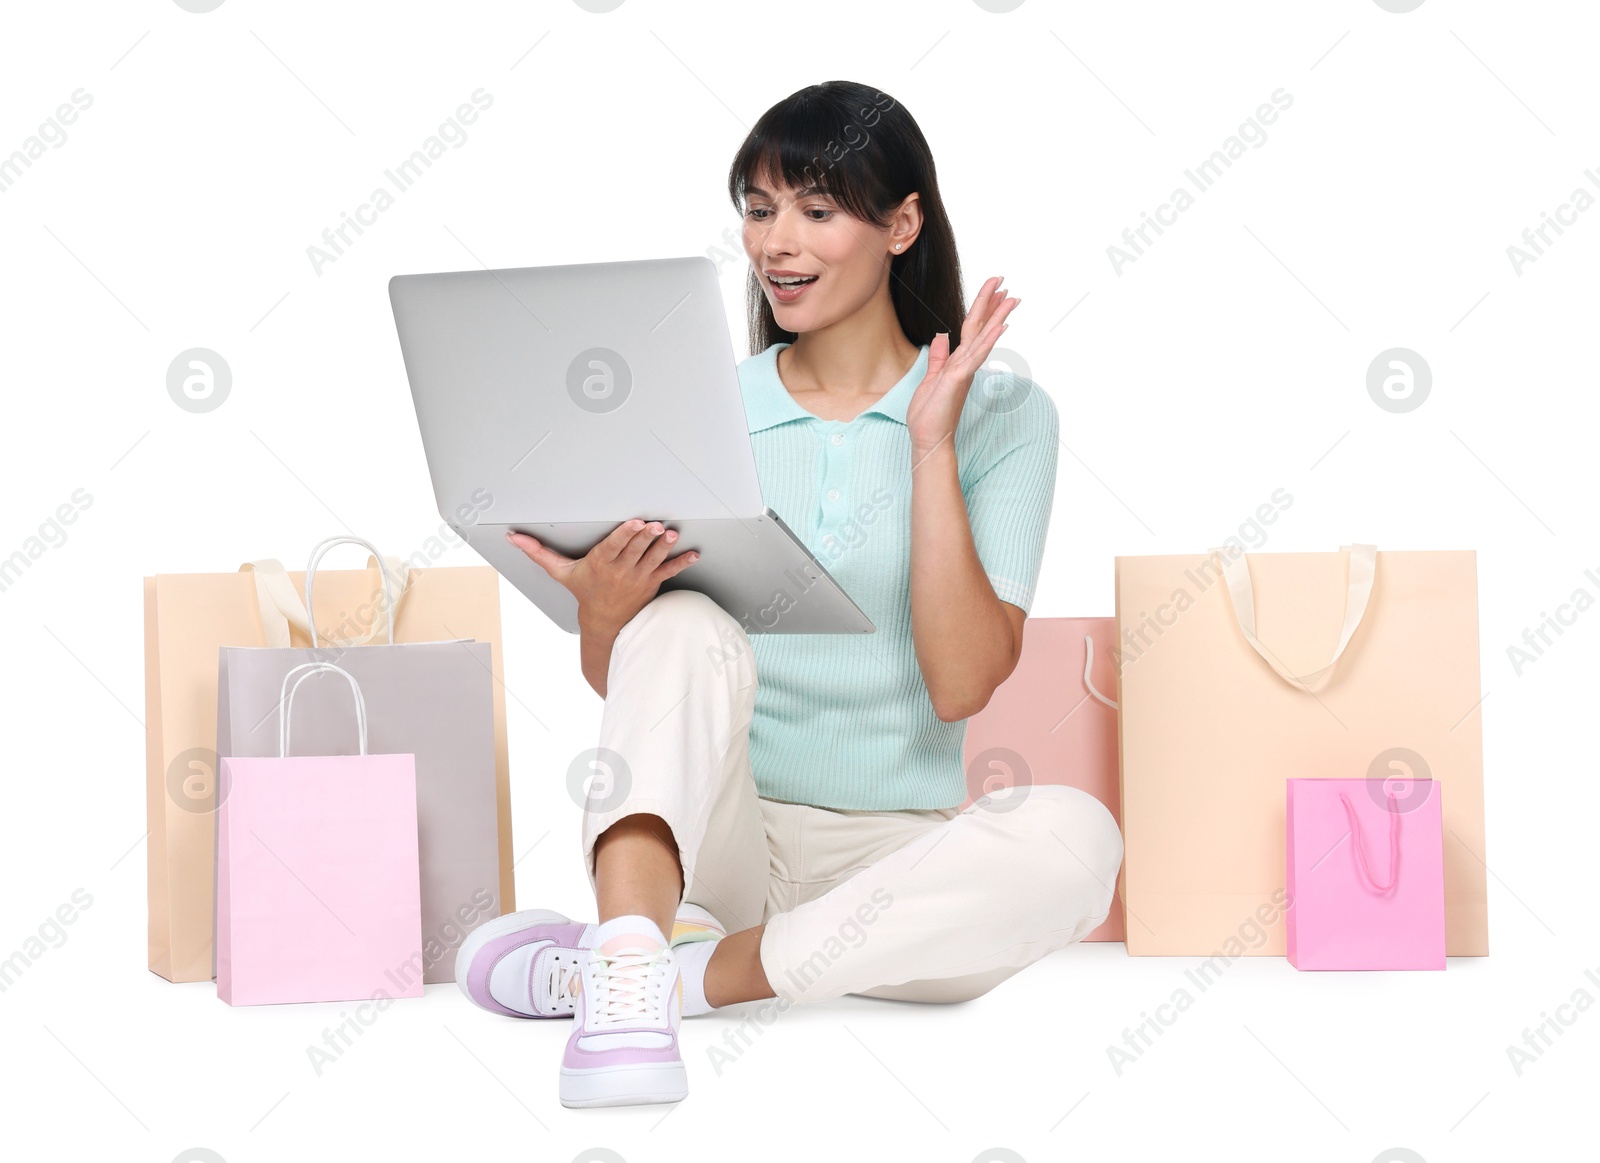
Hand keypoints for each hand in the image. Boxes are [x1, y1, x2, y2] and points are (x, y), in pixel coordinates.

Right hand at [505, 518, 698, 634]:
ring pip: (653, 558)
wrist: (604, 622)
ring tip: (672, 534)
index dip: (625, 534)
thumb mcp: (560, 572)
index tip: (634, 523)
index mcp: (600, 564)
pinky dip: (682, 562)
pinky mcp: (652, 583)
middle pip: (635, 550)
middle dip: (646, 537)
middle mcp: (620, 571)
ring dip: (664, 546)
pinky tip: (693, 553)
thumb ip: (538, 553)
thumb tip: (513, 538)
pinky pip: (669, 572)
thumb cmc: (584, 591)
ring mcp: (638, 578)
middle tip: (657, 524)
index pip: (614, 547)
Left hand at [905, 275, 1018, 459]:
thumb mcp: (931, 378)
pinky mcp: (959, 378)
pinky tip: (999, 327)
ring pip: (983, 337)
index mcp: (958, 362)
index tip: (994, 291)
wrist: (928, 438)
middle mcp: (965, 363)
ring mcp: (965, 370)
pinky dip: (988, 341)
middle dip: (992, 304)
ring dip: (997, 317)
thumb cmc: (929, 414)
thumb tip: (942, 336)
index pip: (971, 329)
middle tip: (1004, 282)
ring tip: (1011, 298)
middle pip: (980, 327)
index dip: (982, 308)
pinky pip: (976, 356)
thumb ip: (938, 356)